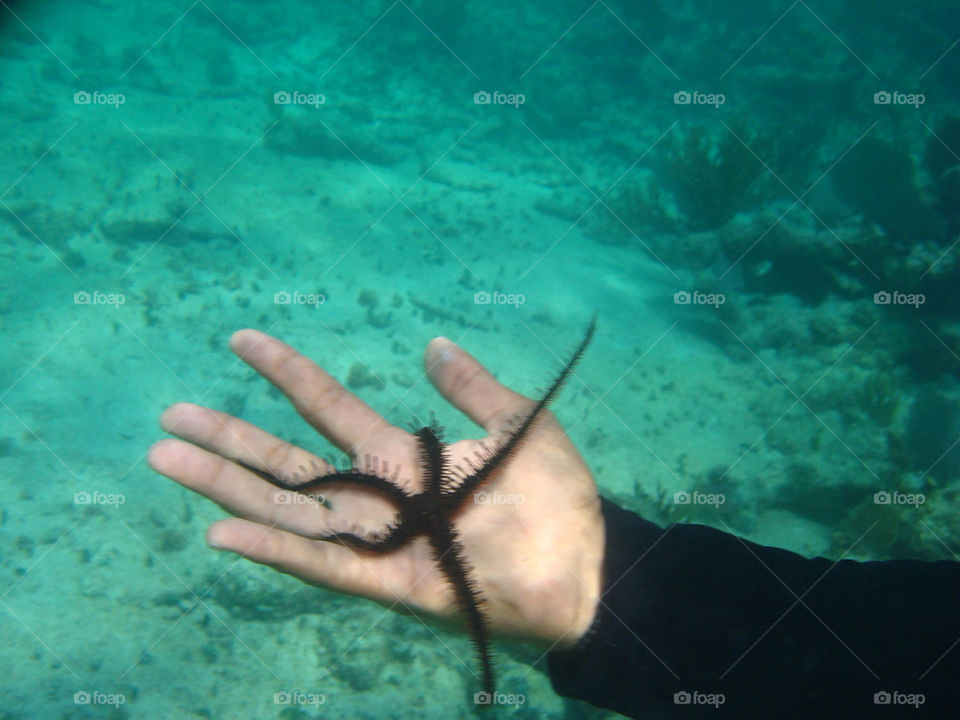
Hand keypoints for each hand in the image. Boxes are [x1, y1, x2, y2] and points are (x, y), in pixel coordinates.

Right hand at [148, 329, 604, 648]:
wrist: (586, 560)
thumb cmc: (554, 494)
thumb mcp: (515, 422)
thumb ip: (472, 387)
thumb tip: (433, 343)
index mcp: (402, 455)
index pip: (328, 405)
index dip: (286, 372)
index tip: (243, 338)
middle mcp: (376, 495)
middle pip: (288, 462)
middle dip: (230, 438)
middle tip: (170, 415)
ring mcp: (377, 539)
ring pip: (288, 509)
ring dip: (227, 486)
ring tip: (168, 458)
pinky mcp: (389, 581)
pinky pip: (322, 565)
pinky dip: (274, 549)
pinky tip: (222, 530)